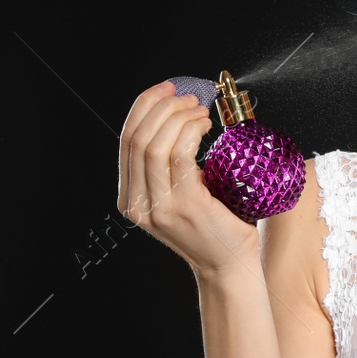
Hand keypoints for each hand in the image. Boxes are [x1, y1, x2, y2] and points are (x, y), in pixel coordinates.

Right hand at [117, 80, 260, 276]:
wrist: (229, 268)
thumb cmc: (214, 227)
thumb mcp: (181, 194)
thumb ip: (171, 166)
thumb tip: (182, 117)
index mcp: (130, 198)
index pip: (126, 141)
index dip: (144, 107)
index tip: (167, 89)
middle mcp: (136, 203)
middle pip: (137, 138)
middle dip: (162, 106)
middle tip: (190, 97)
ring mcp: (158, 206)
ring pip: (154, 144)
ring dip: (178, 117)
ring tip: (200, 111)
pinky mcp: (183, 205)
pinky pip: (179, 156)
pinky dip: (191, 132)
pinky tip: (206, 126)